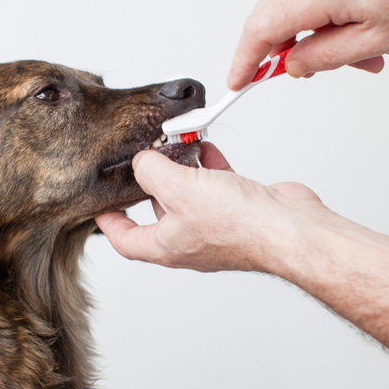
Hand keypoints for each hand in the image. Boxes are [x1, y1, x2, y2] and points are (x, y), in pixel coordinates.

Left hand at [95, 143, 325, 273]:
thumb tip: (142, 161)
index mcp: (166, 246)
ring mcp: (216, 225)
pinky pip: (216, 183)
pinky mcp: (239, 208)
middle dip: (150, 182)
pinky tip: (206, 145)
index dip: (108, 224)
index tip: (97, 209)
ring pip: (189, 193)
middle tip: (142, 157)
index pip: (125, 241)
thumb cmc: (240, 225)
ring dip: (182, 168)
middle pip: (157, 211)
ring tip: (175, 142)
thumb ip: (151, 170)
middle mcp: (189, 239)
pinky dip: (209, 164)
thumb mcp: (178, 189)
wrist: (291, 229)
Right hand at [227, 0, 388, 87]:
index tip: (238, 81)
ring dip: (306, 38)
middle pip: (268, 19)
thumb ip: (324, 57)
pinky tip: (346, 32)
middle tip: (305, 71)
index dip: (244, 61)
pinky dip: (315, 19)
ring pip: (287, 9)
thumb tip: (293, 65)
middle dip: (281, 53)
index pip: (261, 31)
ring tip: (348, 54)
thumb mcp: (373, 39)